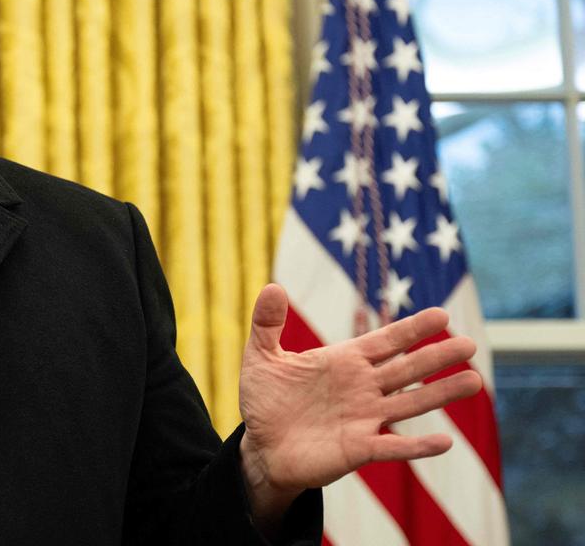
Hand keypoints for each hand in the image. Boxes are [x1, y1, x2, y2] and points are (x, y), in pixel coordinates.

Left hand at [237, 283, 481, 520]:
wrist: (261, 447)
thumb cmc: (266, 401)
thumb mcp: (262, 358)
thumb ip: (267, 323)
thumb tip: (272, 287)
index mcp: (345, 361)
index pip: (385, 341)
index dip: (412, 329)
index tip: (441, 315)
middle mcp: (362, 387)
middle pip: (407, 368)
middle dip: (437, 356)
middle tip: (470, 343)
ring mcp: (364, 418)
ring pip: (410, 403)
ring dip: (441, 394)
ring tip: (474, 381)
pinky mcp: (359, 449)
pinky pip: (394, 446)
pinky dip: (417, 446)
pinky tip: (445, 442)